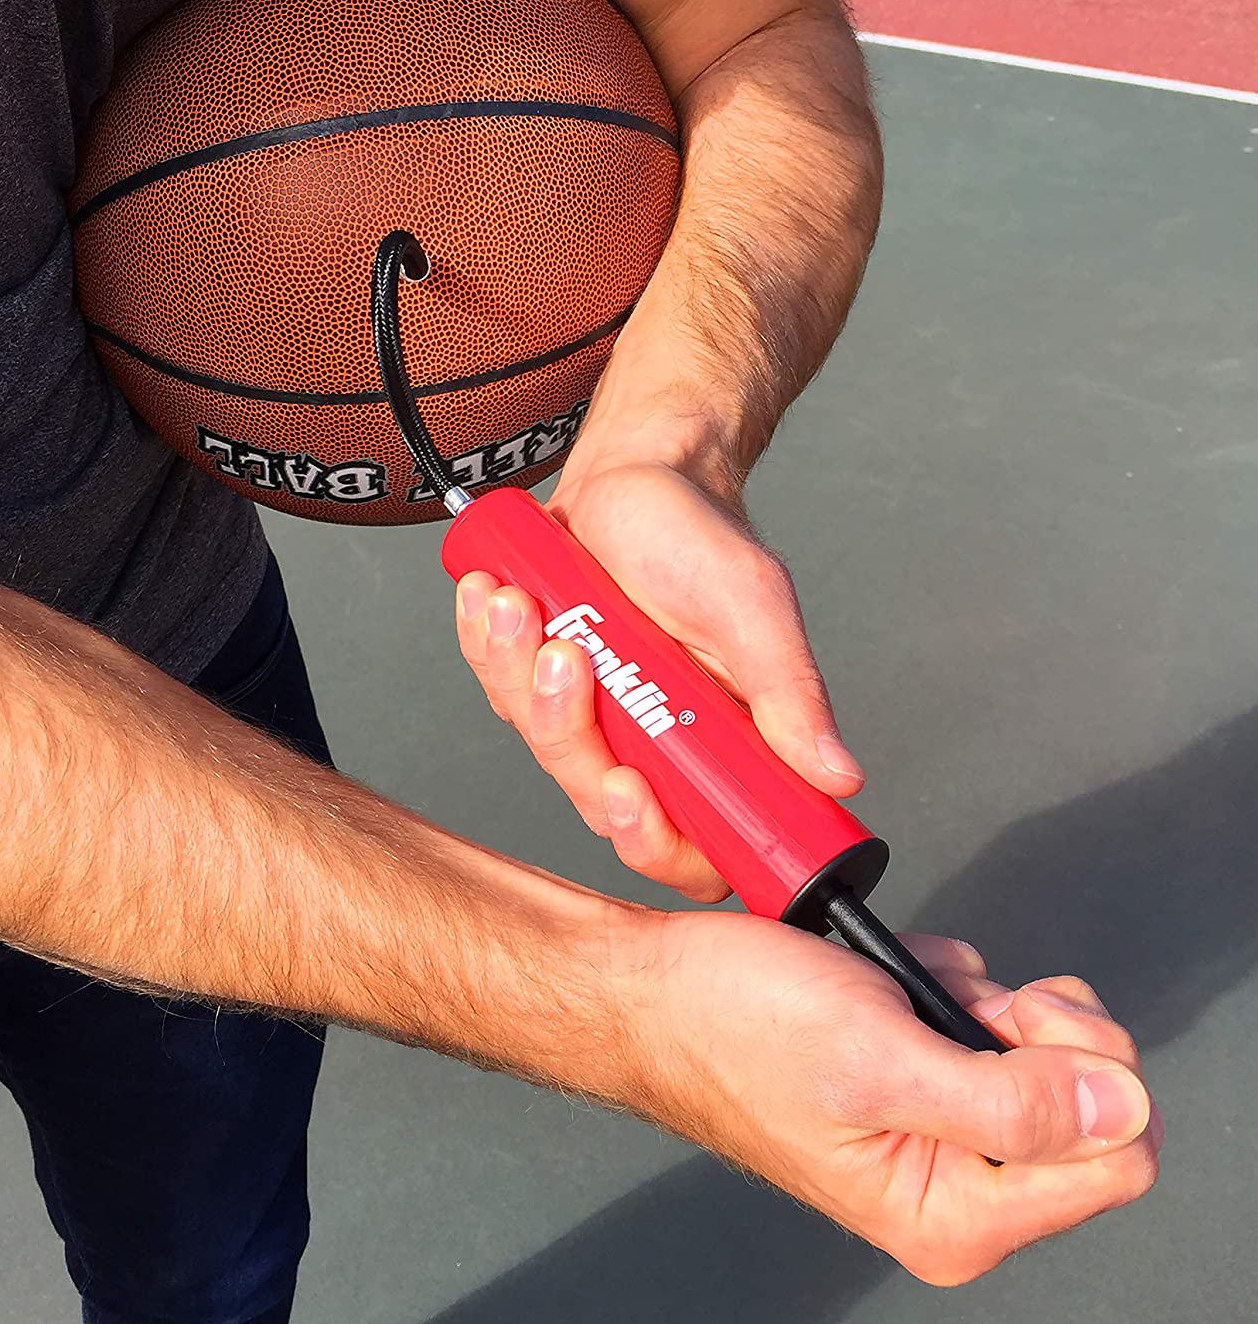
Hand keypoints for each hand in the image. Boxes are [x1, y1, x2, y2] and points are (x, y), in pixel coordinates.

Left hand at [455, 460, 861, 900]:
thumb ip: (789, 694)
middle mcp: (651, 746)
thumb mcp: (753, 610)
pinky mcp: (535, 680)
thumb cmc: (700, 539)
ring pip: (539, 740)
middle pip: (596, 797)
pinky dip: (486, 644)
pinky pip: (496, 686)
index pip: (691, 849)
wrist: (636, 474)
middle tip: (564, 656)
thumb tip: (838, 775)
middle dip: (566, 729)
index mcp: (714, 750)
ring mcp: (589, 716)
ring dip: (517, 673)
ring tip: (521, 603)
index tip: (628, 784)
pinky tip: (491, 595)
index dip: (653, 840)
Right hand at [619, 912, 1161, 1283]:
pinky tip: (886, 983)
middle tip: (944, 1001)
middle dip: (1024, 1024)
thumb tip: (1122, 1110)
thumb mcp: (878, 1058)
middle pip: (1088, 1102)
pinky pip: (985, 1024)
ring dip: (974, 995)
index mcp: (949, 1216)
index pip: (1116, 1160)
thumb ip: (1011, 1102)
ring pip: (1037, 1052)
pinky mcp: (918, 1086)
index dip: (1081, 1071)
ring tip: (894, 989)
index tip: (1009, 1023)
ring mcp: (936, 1135)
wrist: (657, 988)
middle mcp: (952, 1189)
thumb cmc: (732, 1026)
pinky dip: (947, 982)